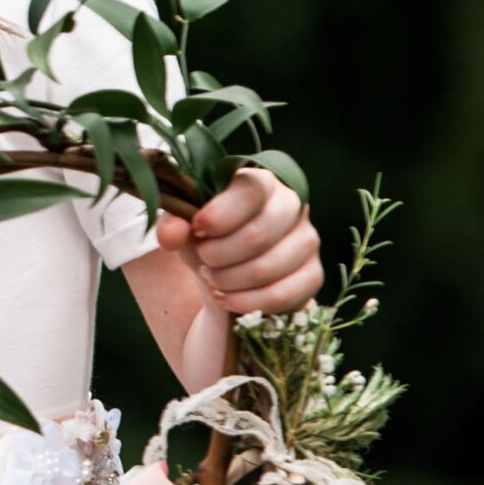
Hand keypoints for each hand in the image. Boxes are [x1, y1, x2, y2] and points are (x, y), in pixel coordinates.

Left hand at [157, 164, 319, 316]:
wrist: (230, 273)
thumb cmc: (209, 239)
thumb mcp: (185, 229)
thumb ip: (174, 225)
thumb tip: (170, 234)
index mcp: (260, 182)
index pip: (250, 191)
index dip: (220, 215)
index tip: (197, 231)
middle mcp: (291, 205)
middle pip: (258, 234)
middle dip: (219, 255)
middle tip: (203, 261)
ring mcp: (307, 240)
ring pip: (267, 267)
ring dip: (229, 280)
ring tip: (211, 279)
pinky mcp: (313, 274)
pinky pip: (281, 294)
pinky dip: (246, 302)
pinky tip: (227, 299)